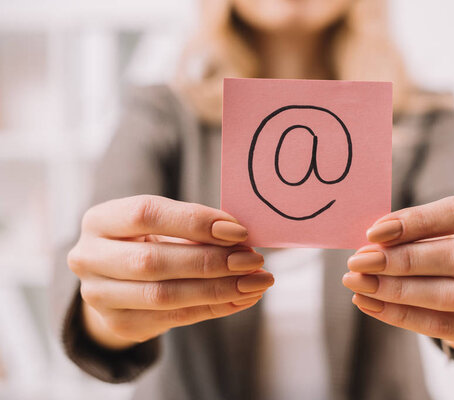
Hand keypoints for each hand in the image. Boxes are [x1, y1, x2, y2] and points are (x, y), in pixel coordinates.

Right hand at [68, 195, 272, 349]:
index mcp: (100, 220)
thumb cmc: (150, 240)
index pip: (146, 214)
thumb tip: (240, 238)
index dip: (195, 221)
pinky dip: (215, 308)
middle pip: (154, 262)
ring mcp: (99, 296)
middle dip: (211, 261)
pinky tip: (242, 298)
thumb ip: (194, 227)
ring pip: (164, 296)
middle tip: (253, 260)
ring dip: (219, 289)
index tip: (238, 231)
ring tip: (256, 283)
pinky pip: (174, 318)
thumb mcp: (163, 224)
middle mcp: (89, 258)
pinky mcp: (119, 324)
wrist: (118, 279)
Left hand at [342, 195, 453, 353]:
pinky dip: (401, 315)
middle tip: (359, 261)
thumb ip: (418, 228)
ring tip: (359, 284)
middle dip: (403, 260)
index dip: (417, 221)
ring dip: (398, 291)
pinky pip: (444, 327)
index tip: (374, 232)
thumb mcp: (450, 227)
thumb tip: (374, 238)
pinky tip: (370, 303)